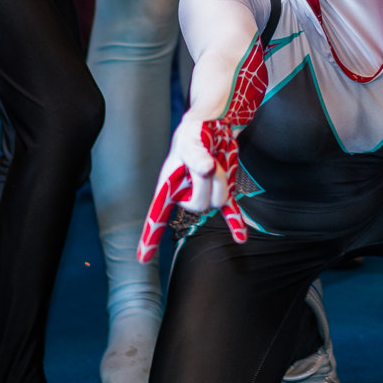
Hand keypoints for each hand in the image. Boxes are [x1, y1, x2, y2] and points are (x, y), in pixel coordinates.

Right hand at [137, 116, 244, 261]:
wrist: (215, 123)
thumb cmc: (195, 131)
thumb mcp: (191, 140)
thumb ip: (195, 156)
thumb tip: (206, 170)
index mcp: (168, 185)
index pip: (156, 214)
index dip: (149, 237)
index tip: (142, 258)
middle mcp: (184, 193)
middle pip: (199, 204)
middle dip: (208, 182)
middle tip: (207, 160)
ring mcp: (204, 193)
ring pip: (218, 201)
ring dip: (223, 180)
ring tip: (216, 161)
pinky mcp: (222, 190)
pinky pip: (230, 211)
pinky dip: (235, 223)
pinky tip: (240, 238)